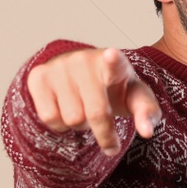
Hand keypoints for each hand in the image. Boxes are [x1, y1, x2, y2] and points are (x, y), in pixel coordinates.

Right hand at [27, 47, 161, 155]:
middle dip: (104, 133)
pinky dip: (60, 124)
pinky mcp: (39, 76)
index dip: (112, 60)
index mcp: (115, 62)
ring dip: (80, 126)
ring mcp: (60, 66)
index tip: (112, 55)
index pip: (114, 62)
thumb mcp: (135, 98)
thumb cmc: (114, 88)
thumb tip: (147, 132)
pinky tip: (66, 110)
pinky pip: (49, 117)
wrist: (84, 73)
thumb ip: (147, 112)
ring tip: (85, 112)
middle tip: (107, 132)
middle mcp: (85, 60)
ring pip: (71, 119)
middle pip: (95, 113)